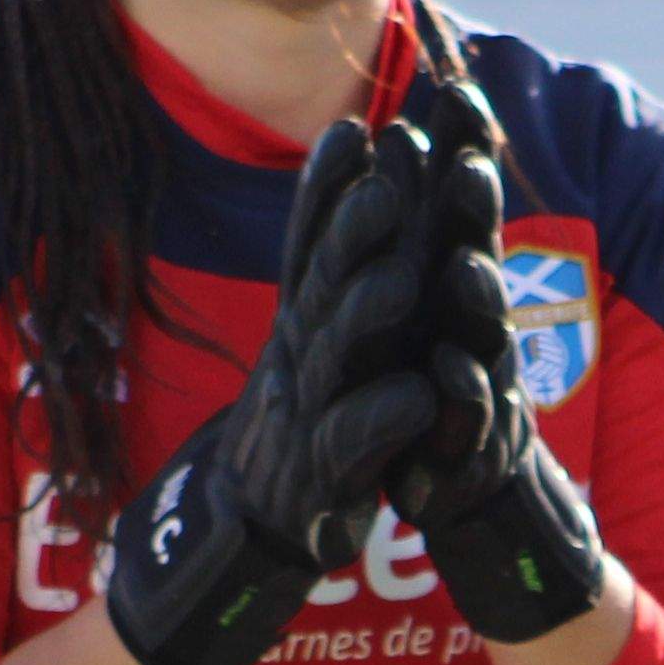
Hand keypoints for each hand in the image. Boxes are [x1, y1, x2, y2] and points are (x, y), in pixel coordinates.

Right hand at [105, 111, 473, 664]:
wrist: (243, 536)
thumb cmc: (294, 433)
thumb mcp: (305, 348)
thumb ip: (324, 280)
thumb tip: (343, 190)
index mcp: (298, 326)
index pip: (307, 248)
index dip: (326, 190)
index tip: (355, 127)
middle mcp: (294, 361)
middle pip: (320, 285)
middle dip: (353, 226)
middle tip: (391, 171)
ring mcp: (303, 418)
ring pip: (333, 357)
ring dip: (364, 312)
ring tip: (401, 275)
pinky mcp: (321, 480)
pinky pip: (353, 449)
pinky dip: (384, 421)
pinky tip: (420, 396)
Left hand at [385, 65, 610, 644]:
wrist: (494, 517)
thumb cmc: (457, 414)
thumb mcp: (440, 325)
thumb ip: (442, 253)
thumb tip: (441, 161)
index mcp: (460, 300)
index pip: (462, 215)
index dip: (461, 154)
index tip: (454, 88)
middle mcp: (482, 335)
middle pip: (482, 259)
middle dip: (474, 209)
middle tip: (466, 152)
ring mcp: (487, 393)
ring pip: (482, 338)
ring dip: (476, 302)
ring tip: (464, 264)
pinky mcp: (478, 454)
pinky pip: (468, 423)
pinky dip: (460, 398)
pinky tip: (449, 374)